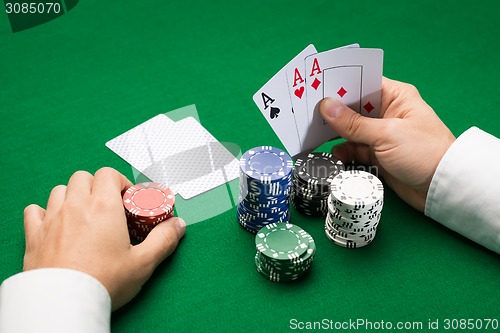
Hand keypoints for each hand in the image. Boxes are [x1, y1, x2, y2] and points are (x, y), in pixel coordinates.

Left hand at [22, 167, 185, 309]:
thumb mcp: (143, 262)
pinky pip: (34, 211)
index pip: (109, 174)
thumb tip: (178, 225)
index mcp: (103, 207)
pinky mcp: (35, 235)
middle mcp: (76, 206)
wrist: (65, 303)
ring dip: (72, 196)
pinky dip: (44, 212)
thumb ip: (164, 240)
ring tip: (83, 214)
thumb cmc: (104, 282)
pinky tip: (54, 223)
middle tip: (107, 206)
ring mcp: (52, 219)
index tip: (127, 199)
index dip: (120, 182)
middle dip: (97, 186)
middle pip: (83, 177)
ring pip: (60, 190)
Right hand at [319, 77, 455, 210]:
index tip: (316, 88)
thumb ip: (353, 123)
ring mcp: (381, 135)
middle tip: (308, 114)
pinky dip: (344, 153)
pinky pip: (354, 150)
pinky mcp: (377, 155)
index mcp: (395, 97)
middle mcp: (387, 113)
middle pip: (353, 108)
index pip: (363, 83)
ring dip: (336, 135)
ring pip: (351, 130)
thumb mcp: (386, 134)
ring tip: (315, 137)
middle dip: (333, 113)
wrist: (442, 188)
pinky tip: (335, 157)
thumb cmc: (422, 152)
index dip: (340, 85)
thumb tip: (326, 106)